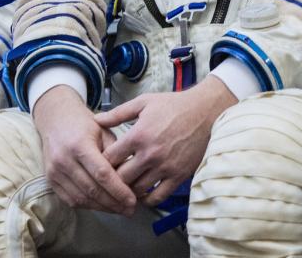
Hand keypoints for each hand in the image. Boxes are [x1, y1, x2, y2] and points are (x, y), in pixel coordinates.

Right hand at [33, 84, 134, 214]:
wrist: (55, 119)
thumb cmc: (84, 124)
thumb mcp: (104, 131)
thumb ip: (116, 154)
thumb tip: (131, 178)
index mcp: (80, 144)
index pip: (102, 174)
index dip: (118, 190)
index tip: (132, 201)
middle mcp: (64, 160)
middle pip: (91, 189)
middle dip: (113, 203)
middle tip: (130, 210)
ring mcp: (54, 171)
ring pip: (81, 198)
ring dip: (101, 208)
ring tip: (119, 210)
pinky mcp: (50, 180)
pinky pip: (70, 200)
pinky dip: (87, 206)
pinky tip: (102, 206)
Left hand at [95, 77, 236, 207]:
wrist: (205, 111)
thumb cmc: (173, 105)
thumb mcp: (144, 102)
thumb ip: (118, 113)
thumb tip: (96, 119)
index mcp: (138, 135)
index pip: (109, 159)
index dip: (101, 163)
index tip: (101, 163)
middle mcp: (150, 154)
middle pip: (121, 178)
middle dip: (113, 179)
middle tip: (111, 178)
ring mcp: (165, 167)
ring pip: (137, 189)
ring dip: (128, 189)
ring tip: (125, 186)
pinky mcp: (178, 175)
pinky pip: (158, 197)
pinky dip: (147, 199)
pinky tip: (143, 194)